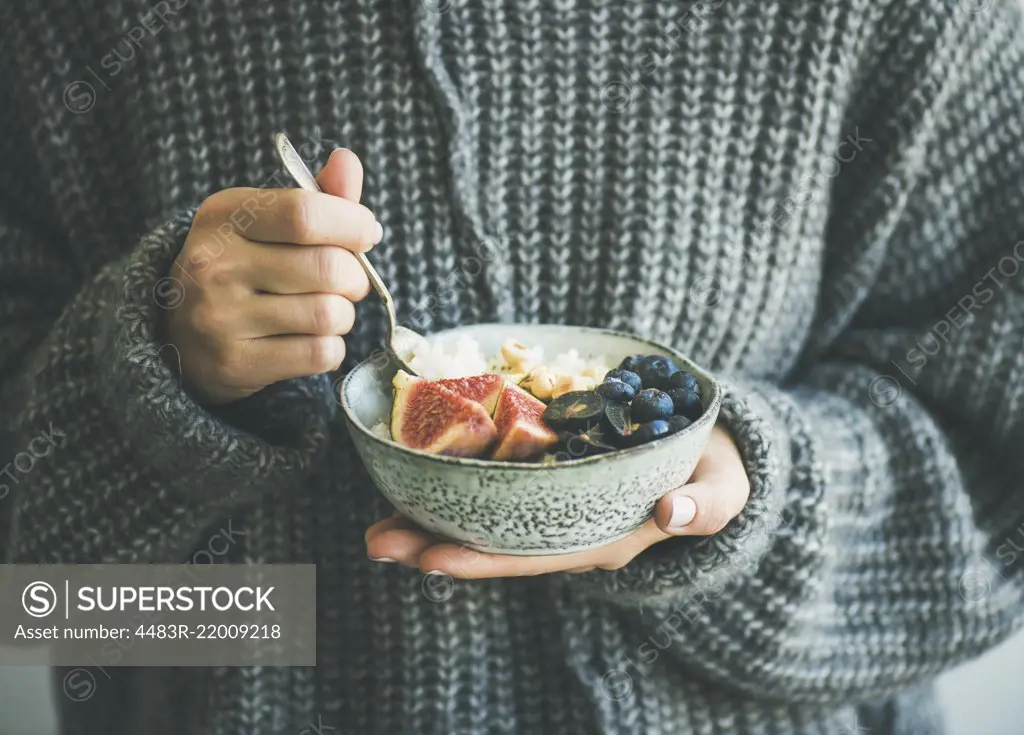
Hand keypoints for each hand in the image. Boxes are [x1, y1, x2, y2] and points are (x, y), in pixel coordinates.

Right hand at [165, 149, 381, 404]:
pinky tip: (310, 339)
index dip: (352, 223)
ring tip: (325, 311)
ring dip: (343, 316)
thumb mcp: (265, 221)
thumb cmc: (242, 267)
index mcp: (224, 215)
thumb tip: (349, 160)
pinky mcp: (234, 362)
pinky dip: (330, 348)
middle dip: (355, 277)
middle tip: (348, 282)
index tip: (367, 232)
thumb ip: (316, 195)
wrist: (180, 334)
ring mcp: (219, 317)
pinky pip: (320, 354)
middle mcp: (214, 264)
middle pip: (328, 268)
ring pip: (329, 314)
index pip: (304, 213)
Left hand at [365, 426, 749, 576]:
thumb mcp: (724, 489)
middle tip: (375, 540)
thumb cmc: (716, 474)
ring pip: (486, 519)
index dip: (481, 559)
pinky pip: (498, 489)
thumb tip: (675, 513)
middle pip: (493, 544)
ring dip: (432, 519)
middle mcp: (569, 530)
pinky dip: (457, 485)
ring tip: (377, 521)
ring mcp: (556, 506)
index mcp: (603, 539)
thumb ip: (707, 504)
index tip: (429, 559)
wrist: (711, 453)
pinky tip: (419, 478)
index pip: (532, 556)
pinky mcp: (551, 478)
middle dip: (434, 546)